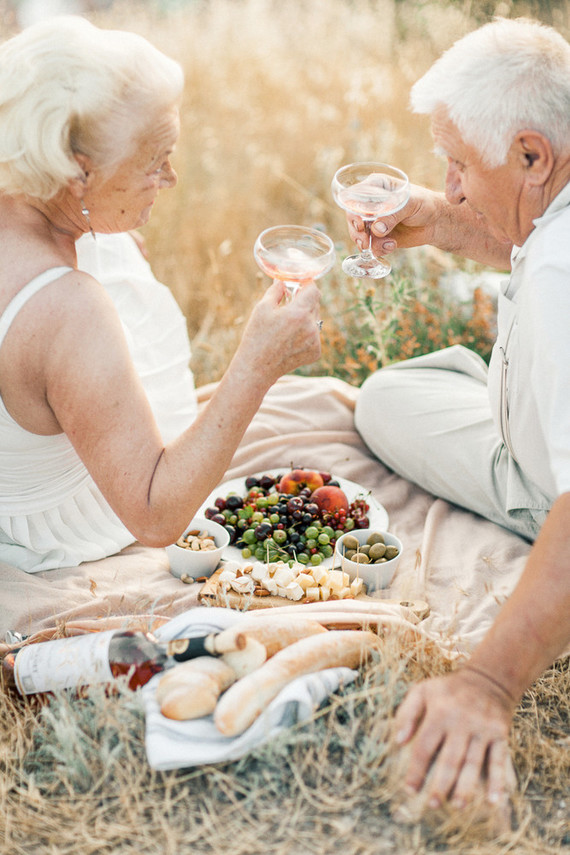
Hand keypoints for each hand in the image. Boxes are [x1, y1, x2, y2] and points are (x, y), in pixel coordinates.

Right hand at [236, 279, 321, 382]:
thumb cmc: (257, 337)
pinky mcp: (316, 352)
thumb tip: (284, 280)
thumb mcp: (262, 308)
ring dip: (305, 318)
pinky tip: (290, 340)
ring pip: (315, 320)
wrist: (257, 368)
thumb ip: (277, 290)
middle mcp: (311, 327)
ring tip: (286, 327)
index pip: (314, 290)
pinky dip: (306, 334)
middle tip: (288, 306)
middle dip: (303, 302)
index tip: (299, 285)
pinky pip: (314, 335)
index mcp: (298, 313)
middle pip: (314, 305)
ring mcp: (315, 341)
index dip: (307, 285)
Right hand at [346, 184, 446, 256]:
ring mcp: (372, 222)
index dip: (353, 210)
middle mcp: (370, 204)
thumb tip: (376, 229)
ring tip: (387, 244)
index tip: (360, 223)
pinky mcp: (378, 237)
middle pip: (352, 218)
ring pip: (358, 235)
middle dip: (357, 232)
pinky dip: (379, 249)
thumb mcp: (410, 204)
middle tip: (366, 242)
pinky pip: (370, 246)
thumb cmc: (424, 204)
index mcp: (376, 186)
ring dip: (368, 243)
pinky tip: (393, 245)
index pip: (355, 196)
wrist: (436, 222)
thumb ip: (393, 214)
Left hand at [394, 667, 515, 810]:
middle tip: (432, 805)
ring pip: (473, 763)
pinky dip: (497, 781)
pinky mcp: (500, 734)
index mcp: (439, 712)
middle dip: (441, 784)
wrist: (488, 678)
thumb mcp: (422, 690)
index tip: (410, 790)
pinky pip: (499, 760)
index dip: (416, 770)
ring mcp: (482, 729)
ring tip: (458, 806)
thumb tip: (399, 741)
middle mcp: (461, 721)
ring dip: (466, 786)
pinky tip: (493, 800)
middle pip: (449, 759)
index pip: (424, 746)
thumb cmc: (449, 690)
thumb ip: (406, 713)